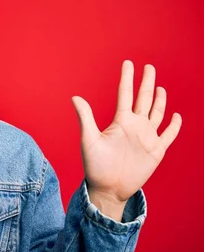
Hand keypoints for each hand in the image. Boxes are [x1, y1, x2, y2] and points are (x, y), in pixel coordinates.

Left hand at [71, 60, 181, 220]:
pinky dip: (174, 125)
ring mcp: (146, 137)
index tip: (128, 63)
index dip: (127, 78)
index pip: (125, 94)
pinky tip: (176, 115)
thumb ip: (85, 117)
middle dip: (146, 82)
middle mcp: (134, 126)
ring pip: (156, 113)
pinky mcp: (156, 151)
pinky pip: (168, 135)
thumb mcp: (89, 139)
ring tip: (160, 87)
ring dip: (159, 100)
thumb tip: (74, 96)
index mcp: (120, 121)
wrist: (108, 188)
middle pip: (143, 99)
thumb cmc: (95, 166)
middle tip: (149, 67)